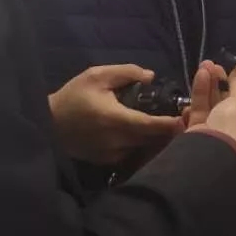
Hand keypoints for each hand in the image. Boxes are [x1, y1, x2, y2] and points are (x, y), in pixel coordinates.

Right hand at [49, 65, 181, 165]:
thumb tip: (151, 76)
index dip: (172, 124)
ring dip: (156, 139)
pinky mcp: (108, 163)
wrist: (48, 125)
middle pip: (153, 140)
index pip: (152, 125)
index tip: (188, 118)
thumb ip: (126, 72)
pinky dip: (142, 145)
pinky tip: (145, 135)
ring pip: (144, 148)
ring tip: (166, 126)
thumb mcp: (96, 76)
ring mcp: (113, 155)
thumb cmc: (73, 97)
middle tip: (183, 118)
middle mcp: (118, 142)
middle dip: (169, 131)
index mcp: (116, 119)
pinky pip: (133, 154)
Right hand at [188, 63, 235, 165]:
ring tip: (205, 65)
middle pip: (230, 103)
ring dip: (210, 84)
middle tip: (215, 65)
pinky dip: (200, 93)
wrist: (209, 152)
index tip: (235, 74)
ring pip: (213, 104)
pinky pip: (201, 110)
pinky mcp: (199, 133)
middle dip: (222, 82)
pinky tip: (200, 76)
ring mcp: (218, 134)